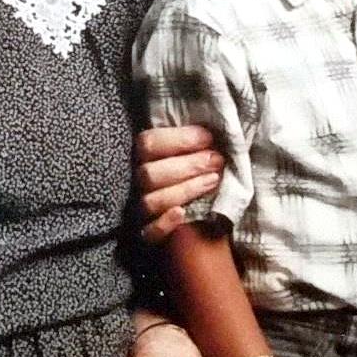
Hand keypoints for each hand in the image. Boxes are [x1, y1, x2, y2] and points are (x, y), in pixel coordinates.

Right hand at [135, 125, 223, 242]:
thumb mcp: (203, 149)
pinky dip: (165, 223)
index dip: (179, 139)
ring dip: (185, 189)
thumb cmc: (207, 171)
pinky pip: (149, 232)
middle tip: (216, 161)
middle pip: (150, 173)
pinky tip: (182, 214)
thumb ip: (200, 138)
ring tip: (213, 181)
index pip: (148, 143)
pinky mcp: (150, 234)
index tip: (209, 138)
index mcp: (147, 156)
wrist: (212, 215)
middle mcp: (139, 181)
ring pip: (152, 201)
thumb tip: (217, 122)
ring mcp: (142, 209)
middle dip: (188, 166)